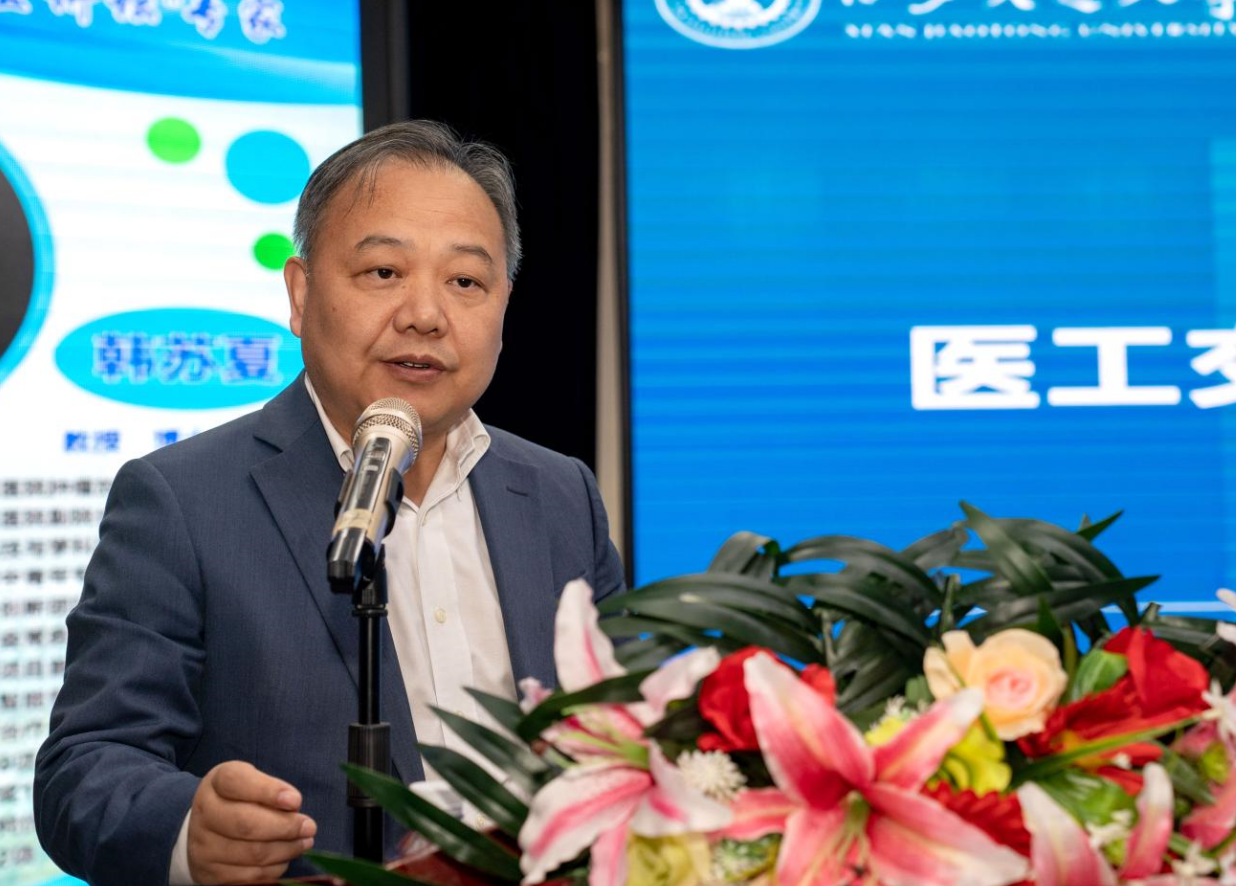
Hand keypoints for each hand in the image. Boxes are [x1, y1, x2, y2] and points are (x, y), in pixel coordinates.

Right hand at [186, 761, 316, 884]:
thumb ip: (271, 790)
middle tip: (309, 827)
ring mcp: (204, 845)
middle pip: (246, 824)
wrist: (205, 828)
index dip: (268, 791)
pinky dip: (274, 868)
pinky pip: (249, 876)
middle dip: (285, 827)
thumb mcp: (253, 782)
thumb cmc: (240, 799)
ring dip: (286, 849)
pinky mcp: (210, 873)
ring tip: (304, 842)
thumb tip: (293, 806)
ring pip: (252, 853)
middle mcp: (204, 812)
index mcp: (217, 782)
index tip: (296, 801)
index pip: (237, 782)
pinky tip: (285, 857)